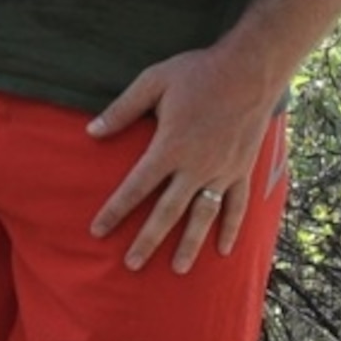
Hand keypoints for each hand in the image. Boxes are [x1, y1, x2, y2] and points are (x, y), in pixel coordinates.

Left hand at [87, 44, 285, 271]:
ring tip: (176, 269)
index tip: (98, 230)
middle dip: (147, 240)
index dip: (115, 211)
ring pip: (202, 217)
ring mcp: (221, 172)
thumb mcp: (153, 82)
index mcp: (169, 147)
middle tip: (131, 264)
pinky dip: (230, 229)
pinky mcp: (241, 170)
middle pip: (167, 212)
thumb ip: (122, 110)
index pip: (135, 187)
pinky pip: (235, 206)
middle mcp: (195, 168)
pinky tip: (222, 250)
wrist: (250, 71)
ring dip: (188, 245)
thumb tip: (91, 131)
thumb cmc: (198, 73)